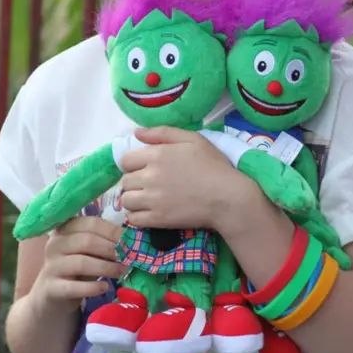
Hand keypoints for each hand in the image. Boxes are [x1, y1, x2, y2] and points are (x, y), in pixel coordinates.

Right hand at [30, 216, 125, 314]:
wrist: (52, 295)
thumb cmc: (76, 267)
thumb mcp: (88, 251)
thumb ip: (103, 242)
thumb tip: (132, 239)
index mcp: (66, 228)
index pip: (91, 223)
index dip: (112, 231)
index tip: (130, 240)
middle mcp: (55, 244)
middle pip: (87, 241)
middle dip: (111, 249)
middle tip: (129, 257)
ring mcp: (51, 266)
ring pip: (81, 263)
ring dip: (106, 267)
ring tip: (122, 272)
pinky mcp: (51, 288)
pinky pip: (73, 287)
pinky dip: (92, 287)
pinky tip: (104, 287)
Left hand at [119, 126, 255, 229]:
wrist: (227, 197)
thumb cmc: (213, 165)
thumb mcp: (192, 139)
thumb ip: (162, 133)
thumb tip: (136, 132)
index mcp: (156, 155)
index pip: (125, 160)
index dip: (132, 163)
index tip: (143, 167)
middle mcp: (149, 176)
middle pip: (125, 181)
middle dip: (133, 181)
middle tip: (148, 184)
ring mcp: (152, 200)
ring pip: (125, 200)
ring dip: (133, 199)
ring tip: (146, 199)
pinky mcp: (157, 220)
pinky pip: (133, 219)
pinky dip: (136, 216)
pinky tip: (147, 212)